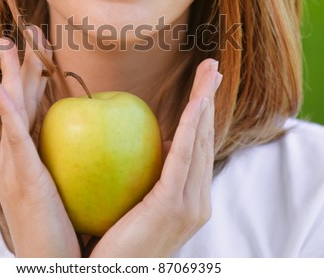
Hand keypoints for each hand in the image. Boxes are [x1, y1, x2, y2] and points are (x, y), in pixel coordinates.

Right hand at [0, 27, 79, 256]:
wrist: (51, 263)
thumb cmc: (64, 225)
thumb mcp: (68, 184)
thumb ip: (75, 158)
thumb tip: (102, 139)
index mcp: (29, 154)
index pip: (33, 104)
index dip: (35, 75)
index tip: (42, 49)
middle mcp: (15, 153)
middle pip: (20, 98)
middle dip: (21, 64)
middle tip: (23, 32)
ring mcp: (13, 163)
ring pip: (13, 107)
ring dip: (11, 73)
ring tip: (9, 43)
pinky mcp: (19, 175)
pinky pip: (12, 136)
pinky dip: (4, 109)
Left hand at [90, 58, 221, 256]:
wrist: (111, 277)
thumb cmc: (117, 241)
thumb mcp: (139, 202)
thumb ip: (154, 174)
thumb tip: (158, 142)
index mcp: (191, 197)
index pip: (200, 145)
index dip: (204, 111)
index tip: (205, 84)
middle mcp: (198, 199)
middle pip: (206, 137)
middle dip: (210, 99)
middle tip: (213, 67)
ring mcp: (191, 205)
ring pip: (201, 141)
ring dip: (206, 103)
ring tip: (210, 73)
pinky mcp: (173, 206)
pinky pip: (184, 157)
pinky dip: (193, 127)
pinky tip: (196, 103)